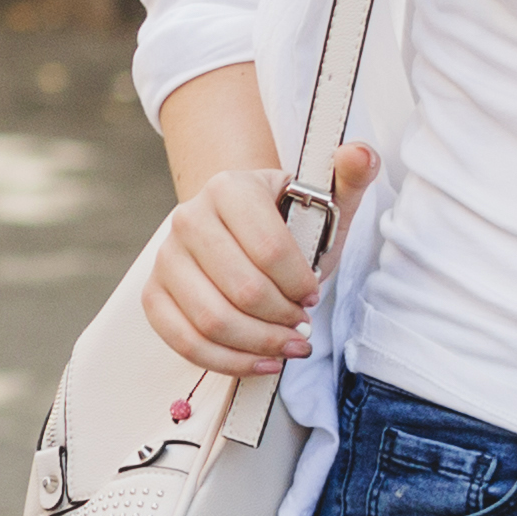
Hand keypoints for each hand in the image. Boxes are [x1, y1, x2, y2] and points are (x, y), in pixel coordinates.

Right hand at [143, 148, 368, 382]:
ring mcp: (166, 257)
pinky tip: (261, 362)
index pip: (268, 248)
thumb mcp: (324, 201)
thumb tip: (362, 153)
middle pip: (243, 289)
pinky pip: (185, 341)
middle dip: (283, 318)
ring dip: (260, 344)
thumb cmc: (288, 223)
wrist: (240, 231)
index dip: (298, 282)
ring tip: (288, 345)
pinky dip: (228, 362)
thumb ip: (349, 177)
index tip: (313, 294)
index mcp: (229, 187)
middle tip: (303, 325)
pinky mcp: (154, 293)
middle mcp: (189, 217)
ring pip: (213, 320)